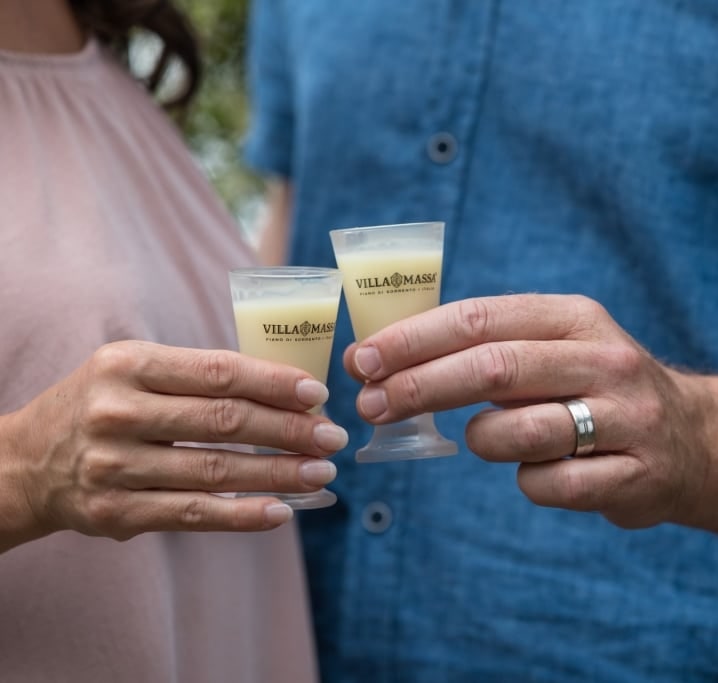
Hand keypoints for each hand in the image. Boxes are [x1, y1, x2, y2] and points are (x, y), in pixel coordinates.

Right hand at [2, 340, 347, 546]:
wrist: (25, 462)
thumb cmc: (101, 406)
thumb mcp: (133, 370)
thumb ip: (197, 376)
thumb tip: (287, 390)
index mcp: (127, 365)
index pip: (218, 372)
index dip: (275, 383)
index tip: (319, 394)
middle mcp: (117, 412)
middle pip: (224, 421)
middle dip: (288, 430)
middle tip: (333, 437)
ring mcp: (113, 466)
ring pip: (215, 471)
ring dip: (278, 474)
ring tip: (321, 473)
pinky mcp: (115, 512)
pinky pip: (193, 515)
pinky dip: (243, 516)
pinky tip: (282, 511)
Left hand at [343, 294, 709, 527]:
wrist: (694, 440)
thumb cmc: (598, 388)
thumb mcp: (560, 345)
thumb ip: (493, 344)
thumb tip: (391, 357)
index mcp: (577, 318)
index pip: (482, 319)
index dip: (415, 340)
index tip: (364, 359)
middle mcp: (605, 361)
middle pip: (493, 369)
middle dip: (419, 387)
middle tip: (370, 405)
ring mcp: (626, 419)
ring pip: (518, 433)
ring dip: (480, 440)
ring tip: (482, 438)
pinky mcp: (634, 476)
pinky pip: (551, 486)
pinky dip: (527, 482)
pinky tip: (540, 471)